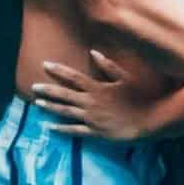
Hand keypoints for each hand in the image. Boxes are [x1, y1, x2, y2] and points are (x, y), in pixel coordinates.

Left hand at [31, 53, 149, 142]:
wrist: (150, 120)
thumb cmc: (141, 97)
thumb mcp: (126, 78)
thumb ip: (108, 66)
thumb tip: (93, 52)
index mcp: (97, 88)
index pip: (73, 77)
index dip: (58, 70)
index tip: (45, 64)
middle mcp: (91, 103)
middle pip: (64, 95)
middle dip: (48, 90)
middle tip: (33, 87)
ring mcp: (92, 119)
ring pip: (66, 112)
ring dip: (50, 107)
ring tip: (37, 104)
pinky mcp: (96, 132)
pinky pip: (75, 131)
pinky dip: (62, 129)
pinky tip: (50, 127)